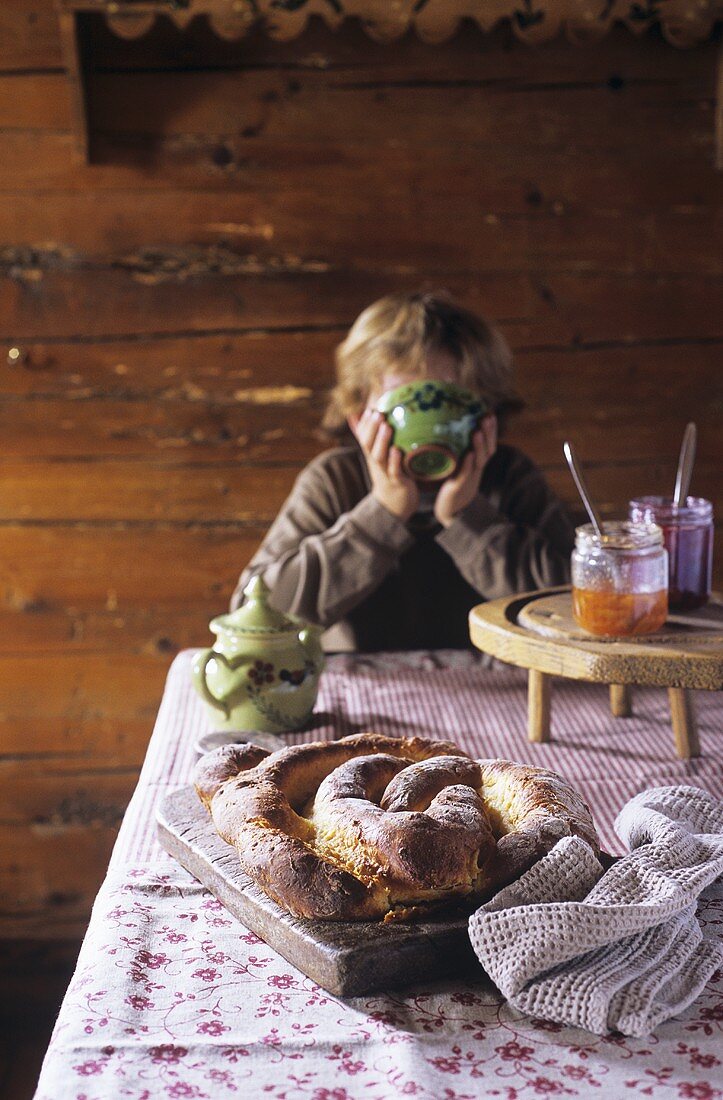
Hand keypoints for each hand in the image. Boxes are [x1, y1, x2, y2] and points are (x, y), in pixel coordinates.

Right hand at [352, 407, 418, 521]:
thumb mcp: (380, 456)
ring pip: (379, 457)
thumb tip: (362, 417)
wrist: (394, 504)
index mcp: (371, 455)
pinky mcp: (397, 482)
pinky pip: (394, 471)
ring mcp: (385, 473)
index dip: (365, 424)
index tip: (370, 409)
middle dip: (371, 428)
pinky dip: (395, 461)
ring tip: (386, 426)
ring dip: (381, 441)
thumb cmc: (390, 474)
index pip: (363, 438)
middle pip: (368, 445)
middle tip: (377, 413)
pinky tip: (397, 451)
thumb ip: (372, 438)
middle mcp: (375, 463)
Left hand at [434, 415, 496, 527]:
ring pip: (479, 460)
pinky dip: (468, 464)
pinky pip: (465, 474)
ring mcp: (470, 478)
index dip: (491, 431)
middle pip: (488, 450)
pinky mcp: (460, 486)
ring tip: (477, 432)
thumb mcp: (457, 466)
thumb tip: (446, 429)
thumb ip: (456, 451)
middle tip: (487, 417)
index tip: (490, 414)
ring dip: (479, 446)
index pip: (488, 444)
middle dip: (489, 434)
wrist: (451, 510)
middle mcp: (477, 469)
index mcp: (477, 463)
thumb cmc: (453, 485)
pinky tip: (468, 454)